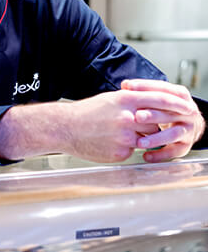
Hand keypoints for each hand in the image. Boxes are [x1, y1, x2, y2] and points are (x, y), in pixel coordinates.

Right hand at [62, 87, 194, 162]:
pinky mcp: (120, 152)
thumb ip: (132, 101)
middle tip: (152, 125)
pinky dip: (124, 147)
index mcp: (125, 99)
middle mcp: (128, 117)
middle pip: (157, 122)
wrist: (65, 128)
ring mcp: (125, 136)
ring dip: (140, 138)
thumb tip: (150, 106)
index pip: (161, 99)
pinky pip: (132, 151)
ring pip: (146, 139)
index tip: (187, 106)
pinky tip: (108, 142)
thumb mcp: (110, 99)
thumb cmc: (85, 113)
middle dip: (156, 125)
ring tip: (118, 133)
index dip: (177, 103)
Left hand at [121, 79, 204, 162]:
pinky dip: (160, 155)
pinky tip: (146, 156)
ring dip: (156, 138)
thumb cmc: (164, 107)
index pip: (163, 88)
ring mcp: (189, 128)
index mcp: (180, 95)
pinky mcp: (186, 144)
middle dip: (152, 114)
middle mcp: (188, 111)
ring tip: (139, 143)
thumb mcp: (156, 96)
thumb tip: (125, 85)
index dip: (145, 87)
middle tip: (136, 117)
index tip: (127, 87)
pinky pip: (174, 151)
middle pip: (170, 111)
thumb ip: (141, 91)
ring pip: (173, 134)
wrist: (184, 122)